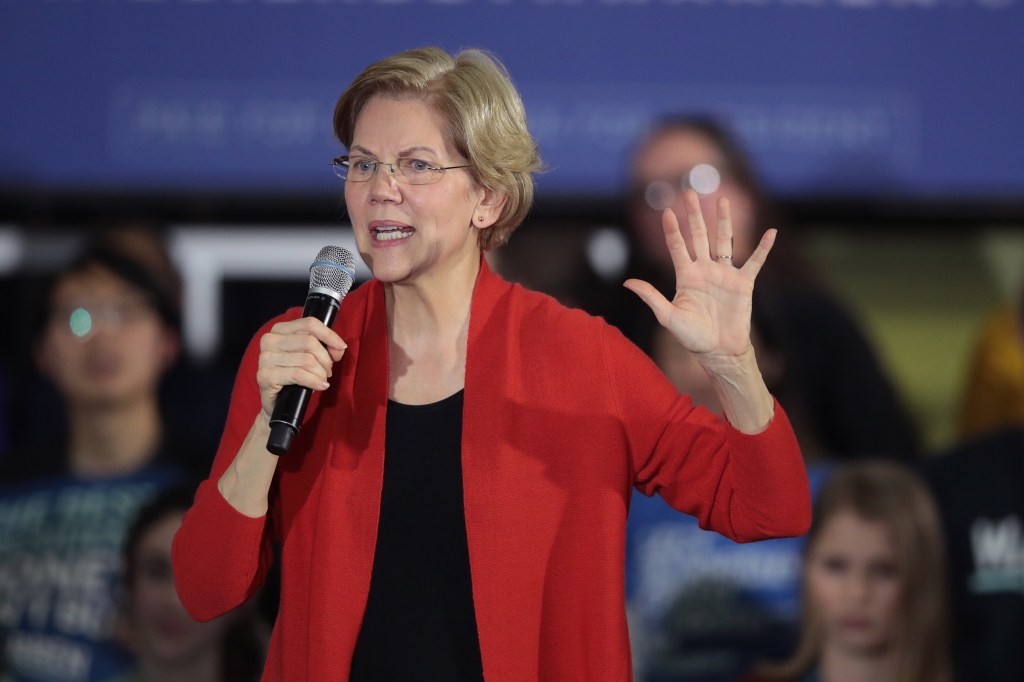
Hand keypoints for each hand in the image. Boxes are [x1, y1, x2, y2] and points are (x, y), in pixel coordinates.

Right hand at [255, 317, 346, 419]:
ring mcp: (265, 358)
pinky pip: (298, 375)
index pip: (309, 323)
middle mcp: (269, 340)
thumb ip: (326, 347)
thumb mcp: (311, 356)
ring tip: (322, 380)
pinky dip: (314, 381)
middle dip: (325, 359)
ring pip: (306, 359)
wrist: (277, 402)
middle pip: (310, 342)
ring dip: (321, 373)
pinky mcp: (265, 376)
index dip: (329, 335)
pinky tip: (320, 386)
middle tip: (328, 371)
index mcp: (280, 329)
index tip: (341, 347)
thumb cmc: (295, 376)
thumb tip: (339, 348)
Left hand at [624, 189, 774, 360]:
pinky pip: (755, 262)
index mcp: (685, 276)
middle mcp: (704, 270)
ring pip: (725, 241)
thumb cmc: (692, 337)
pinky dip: (763, 248)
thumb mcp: (668, 317)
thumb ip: (650, 296)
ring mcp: (724, 274)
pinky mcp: (743, 283)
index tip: (666, 211)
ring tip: (722, 199)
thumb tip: (627, 282)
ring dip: (724, 221)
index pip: (677, 246)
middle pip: (699, 236)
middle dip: (695, 215)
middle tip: (690, 192)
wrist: (719, 351)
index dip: (672, 229)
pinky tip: (771, 233)